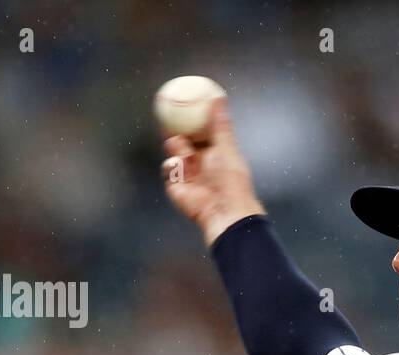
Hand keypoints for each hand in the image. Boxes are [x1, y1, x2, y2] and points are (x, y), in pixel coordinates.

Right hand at [161, 99, 265, 245]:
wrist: (224, 213)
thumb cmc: (231, 181)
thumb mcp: (226, 148)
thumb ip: (220, 125)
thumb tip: (218, 98)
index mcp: (215, 154)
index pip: (201, 133)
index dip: (192, 120)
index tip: (185, 103)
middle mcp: (200, 164)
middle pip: (183, 141)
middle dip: (177, 129)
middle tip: (170, 114)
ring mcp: (187, 175)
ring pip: (173, 153)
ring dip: (175, 147)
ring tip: (181, 147)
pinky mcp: (176, 186)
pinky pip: (167, 170)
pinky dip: (171, 166)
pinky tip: (178, 166)